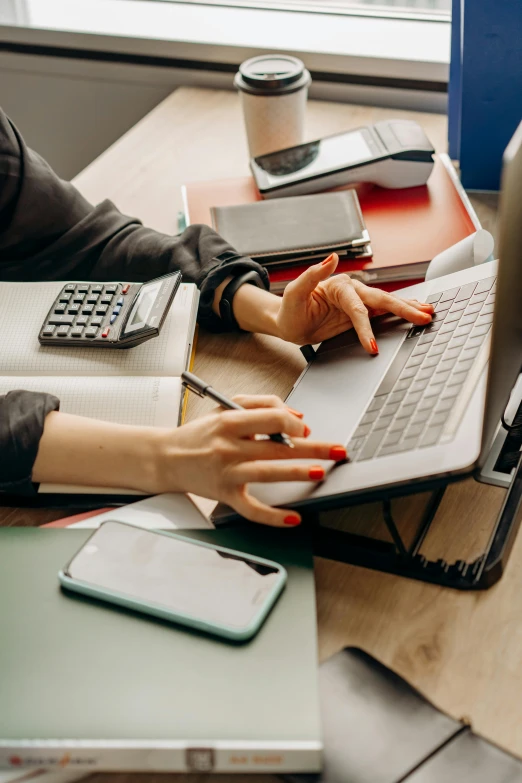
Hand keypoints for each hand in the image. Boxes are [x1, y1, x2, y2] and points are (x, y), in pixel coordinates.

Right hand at [153, 395, 346, 526]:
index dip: (295, 423)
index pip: (273, 418)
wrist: (166, 457)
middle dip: (312, 448)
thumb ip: (261, 405)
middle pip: (278, 446)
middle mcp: (229, 447)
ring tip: (319, 472)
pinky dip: (273, 516)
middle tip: (337, 450)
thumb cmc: (200, 434)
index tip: (306, 429)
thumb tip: (297, 417)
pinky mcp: (225, 495)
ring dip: (297, 472)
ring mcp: (227, 473)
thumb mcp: (225, 408)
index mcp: (230, 422)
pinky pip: (252, 509)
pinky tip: (293, 518)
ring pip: (269, 473)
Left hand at [275, 253, 433, 351]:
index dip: (365, 327)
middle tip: (423, 317)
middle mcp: (352, 291)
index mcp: (339, 285)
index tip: (372, 346)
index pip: (357, 308)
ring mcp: (358, 302)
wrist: (289, 322)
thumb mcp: (294, 292)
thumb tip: (332, 257)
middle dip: (403, 310)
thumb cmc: (290, 309)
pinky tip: (415, 313)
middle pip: (381, 300)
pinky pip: (383, 313)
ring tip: (428, 312)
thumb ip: (312, 274)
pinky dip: (401, 313)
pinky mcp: (360, 313)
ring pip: (387, 304)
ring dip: (408, 308)